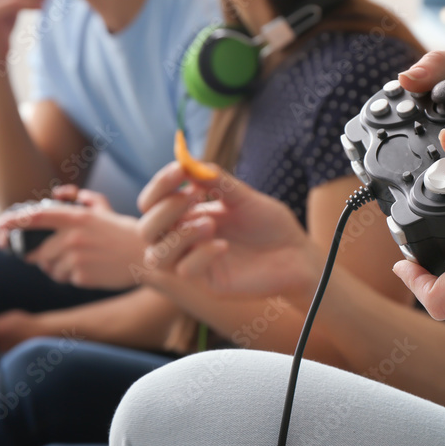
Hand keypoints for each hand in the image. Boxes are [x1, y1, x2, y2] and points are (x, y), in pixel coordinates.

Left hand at [0, 188, 144, 289]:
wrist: (146, 256)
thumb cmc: (124, 233)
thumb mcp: (104, 209)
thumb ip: (81, 198)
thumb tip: (61, 192)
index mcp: (76, 218)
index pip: (36, 217)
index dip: (13, 221)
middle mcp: (72, 237)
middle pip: (36, 252)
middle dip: (39, 257)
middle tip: (53, 256)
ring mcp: (76, 258)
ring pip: (49, 269)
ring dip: (57, 269)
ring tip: (80, 263)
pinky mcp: (81, 276)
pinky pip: (65, 279)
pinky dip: (73, 277)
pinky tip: (89, 271)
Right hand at [135, 162, 321, 298]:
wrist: (297, 254)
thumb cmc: (270, 224)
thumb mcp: (244, 196)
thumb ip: (217, 181)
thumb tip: (188, 162)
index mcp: (189, 214)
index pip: (154, 202)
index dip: (160, 185)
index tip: (178, 169)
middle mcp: (185, 238)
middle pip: (147, 230)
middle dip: (164, 210)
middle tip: (192, 197)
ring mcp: (194, 262)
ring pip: (156, 256)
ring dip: (178, 235)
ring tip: (210, 223)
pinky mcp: (209, 282)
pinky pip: (186, 271)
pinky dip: (200, 255)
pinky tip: (223, 246)